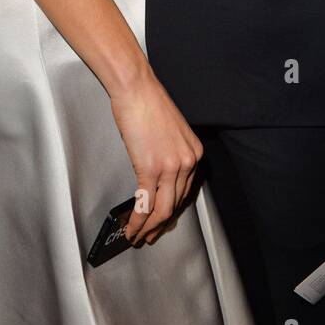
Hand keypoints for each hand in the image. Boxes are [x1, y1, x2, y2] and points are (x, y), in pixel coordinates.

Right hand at [110, 70, 202, 246]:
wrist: (136, 88)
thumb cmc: (148, 103)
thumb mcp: (171, 132)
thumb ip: (170, 154)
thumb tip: (158, 176)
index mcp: (194, 153)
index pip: (185, 192)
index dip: (172, 210)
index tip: (162, 221)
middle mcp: (187, 162)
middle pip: (175, 205)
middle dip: (160, 225)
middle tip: (149, 236)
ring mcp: (170, 167)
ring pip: (161, 210)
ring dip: (148, 228)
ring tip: (137, 236)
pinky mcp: (150, 168)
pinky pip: (145, 203)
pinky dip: (137, 220)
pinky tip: (131, 227)